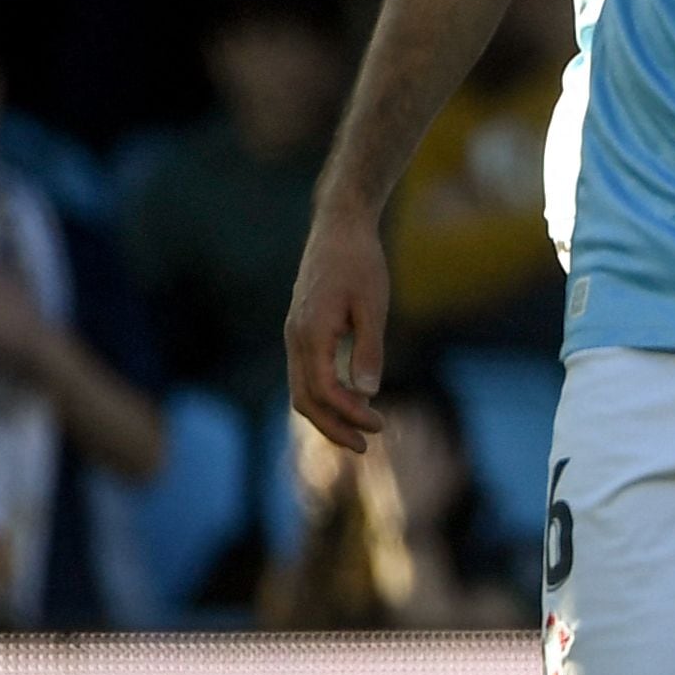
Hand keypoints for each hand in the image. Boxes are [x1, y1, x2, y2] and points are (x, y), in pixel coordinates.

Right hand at [283, 209, 390, 450]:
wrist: (339, 228)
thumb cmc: (360, 262)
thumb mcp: (373, 304)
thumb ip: (369, 348)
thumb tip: (368, 392)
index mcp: (310, 333)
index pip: (324, 390)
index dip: (350, 414)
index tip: (379, 425)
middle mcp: (295, 337)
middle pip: (304, 398)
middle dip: (333, 426)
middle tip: (367, 446)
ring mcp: (294, 334)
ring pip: (301, 388)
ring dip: (327, 414)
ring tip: (358, 432)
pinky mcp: (301, 330)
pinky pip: (305, 373)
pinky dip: (323, 395)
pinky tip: (349, 401)